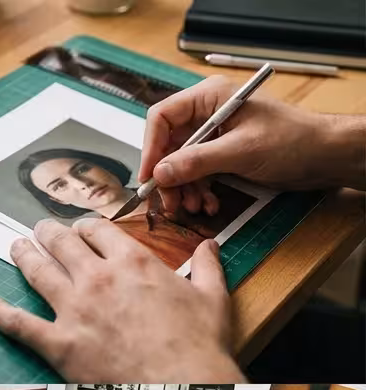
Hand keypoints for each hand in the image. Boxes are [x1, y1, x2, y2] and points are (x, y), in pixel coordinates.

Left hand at [0, 218, 244, 382]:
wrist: (182, 389)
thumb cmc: (199, 347)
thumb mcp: (213, 299)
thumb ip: (207, 267)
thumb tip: (209, 245)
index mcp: (133, 263)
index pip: (98, 229)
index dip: (85, 226)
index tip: (81, 228)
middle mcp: (97, 279)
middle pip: (62, 244)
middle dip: (48, 233)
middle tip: (40, 230)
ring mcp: (73, 310)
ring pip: (37, 272)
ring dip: (22, 256)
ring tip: (14, 246)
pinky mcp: (58, 343)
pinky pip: (17, 323)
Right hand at [140, 76, 365, 213]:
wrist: (325, 157)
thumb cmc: (292, 141)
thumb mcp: (241, 151)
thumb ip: (196, 161)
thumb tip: (160, 173)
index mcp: (210, 97)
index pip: (162, 117)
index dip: (151, 148)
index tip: (150, 176)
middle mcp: (207, 112)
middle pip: (168, 144)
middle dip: (168, 175)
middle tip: (169, 201)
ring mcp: (214, 134)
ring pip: (180, 162)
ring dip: (183, 187)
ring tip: (193, 207)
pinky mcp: (222, 153)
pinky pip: (197, 172)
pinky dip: (198, 189)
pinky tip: (207, 203)